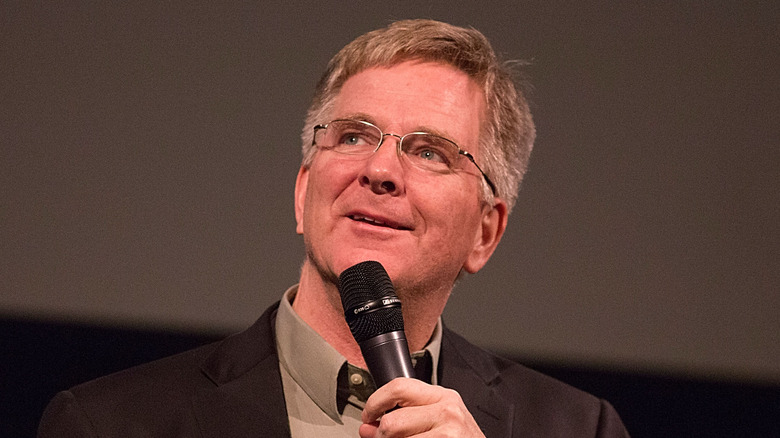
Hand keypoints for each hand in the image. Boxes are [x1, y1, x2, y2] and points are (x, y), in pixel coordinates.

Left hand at [359, 377, 484, 437]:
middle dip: (381, 436)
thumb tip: (367, 427)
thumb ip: (403, 418)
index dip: (375, 402)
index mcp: (443, 396)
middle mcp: (447, 411)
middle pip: (393, 421)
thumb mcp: (440, 421)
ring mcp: (448, 433)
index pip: (398, 386)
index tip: (369, 415)